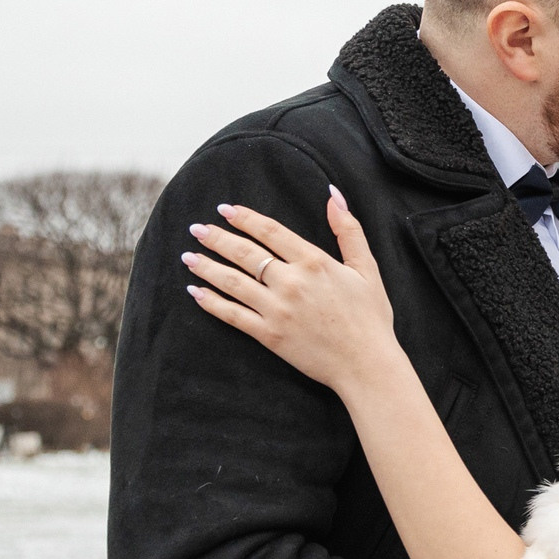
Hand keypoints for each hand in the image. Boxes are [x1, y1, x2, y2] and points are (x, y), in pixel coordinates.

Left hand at [183, 189, 400, 397]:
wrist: (366, 364)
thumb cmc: (370, 317)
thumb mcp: (367, 268)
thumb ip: (348, 230)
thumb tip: (333, 194)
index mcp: (314, 262)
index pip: (271, 232)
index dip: (245, 218)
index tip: (225, 210)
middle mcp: (291, 283)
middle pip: (245, 253)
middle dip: (217, 238)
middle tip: (196, 229)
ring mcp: (277, 310)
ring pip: (232, 282)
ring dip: (206, 267)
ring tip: (188, 256)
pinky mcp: (268, 335)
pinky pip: (232, 315)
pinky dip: (211, 303)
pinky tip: (196, 292)